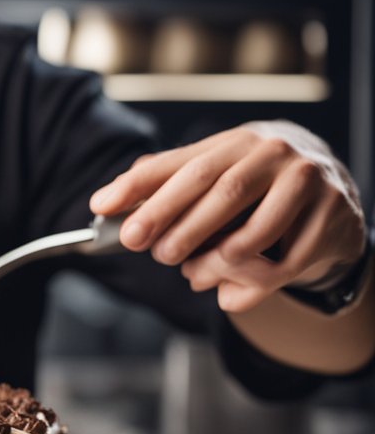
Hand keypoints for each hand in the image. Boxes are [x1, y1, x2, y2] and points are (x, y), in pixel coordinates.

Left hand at [89, 121, 365, 312]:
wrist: (331, 193)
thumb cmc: (256, 187)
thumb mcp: (213, 174)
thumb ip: (163, 183)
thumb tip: (105, 200)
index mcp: (236, 142)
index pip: (182, 164)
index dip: (139, 188)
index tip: (102, 209)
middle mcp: (274, 153)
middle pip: (220, 192)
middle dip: (179, 228)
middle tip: (155, 253)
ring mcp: (307, 182)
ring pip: (251, 234)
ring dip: (214, 263)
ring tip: (192, 274)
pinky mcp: (331, 216)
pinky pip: (283, 265)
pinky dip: (247, 286)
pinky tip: (226, 291)